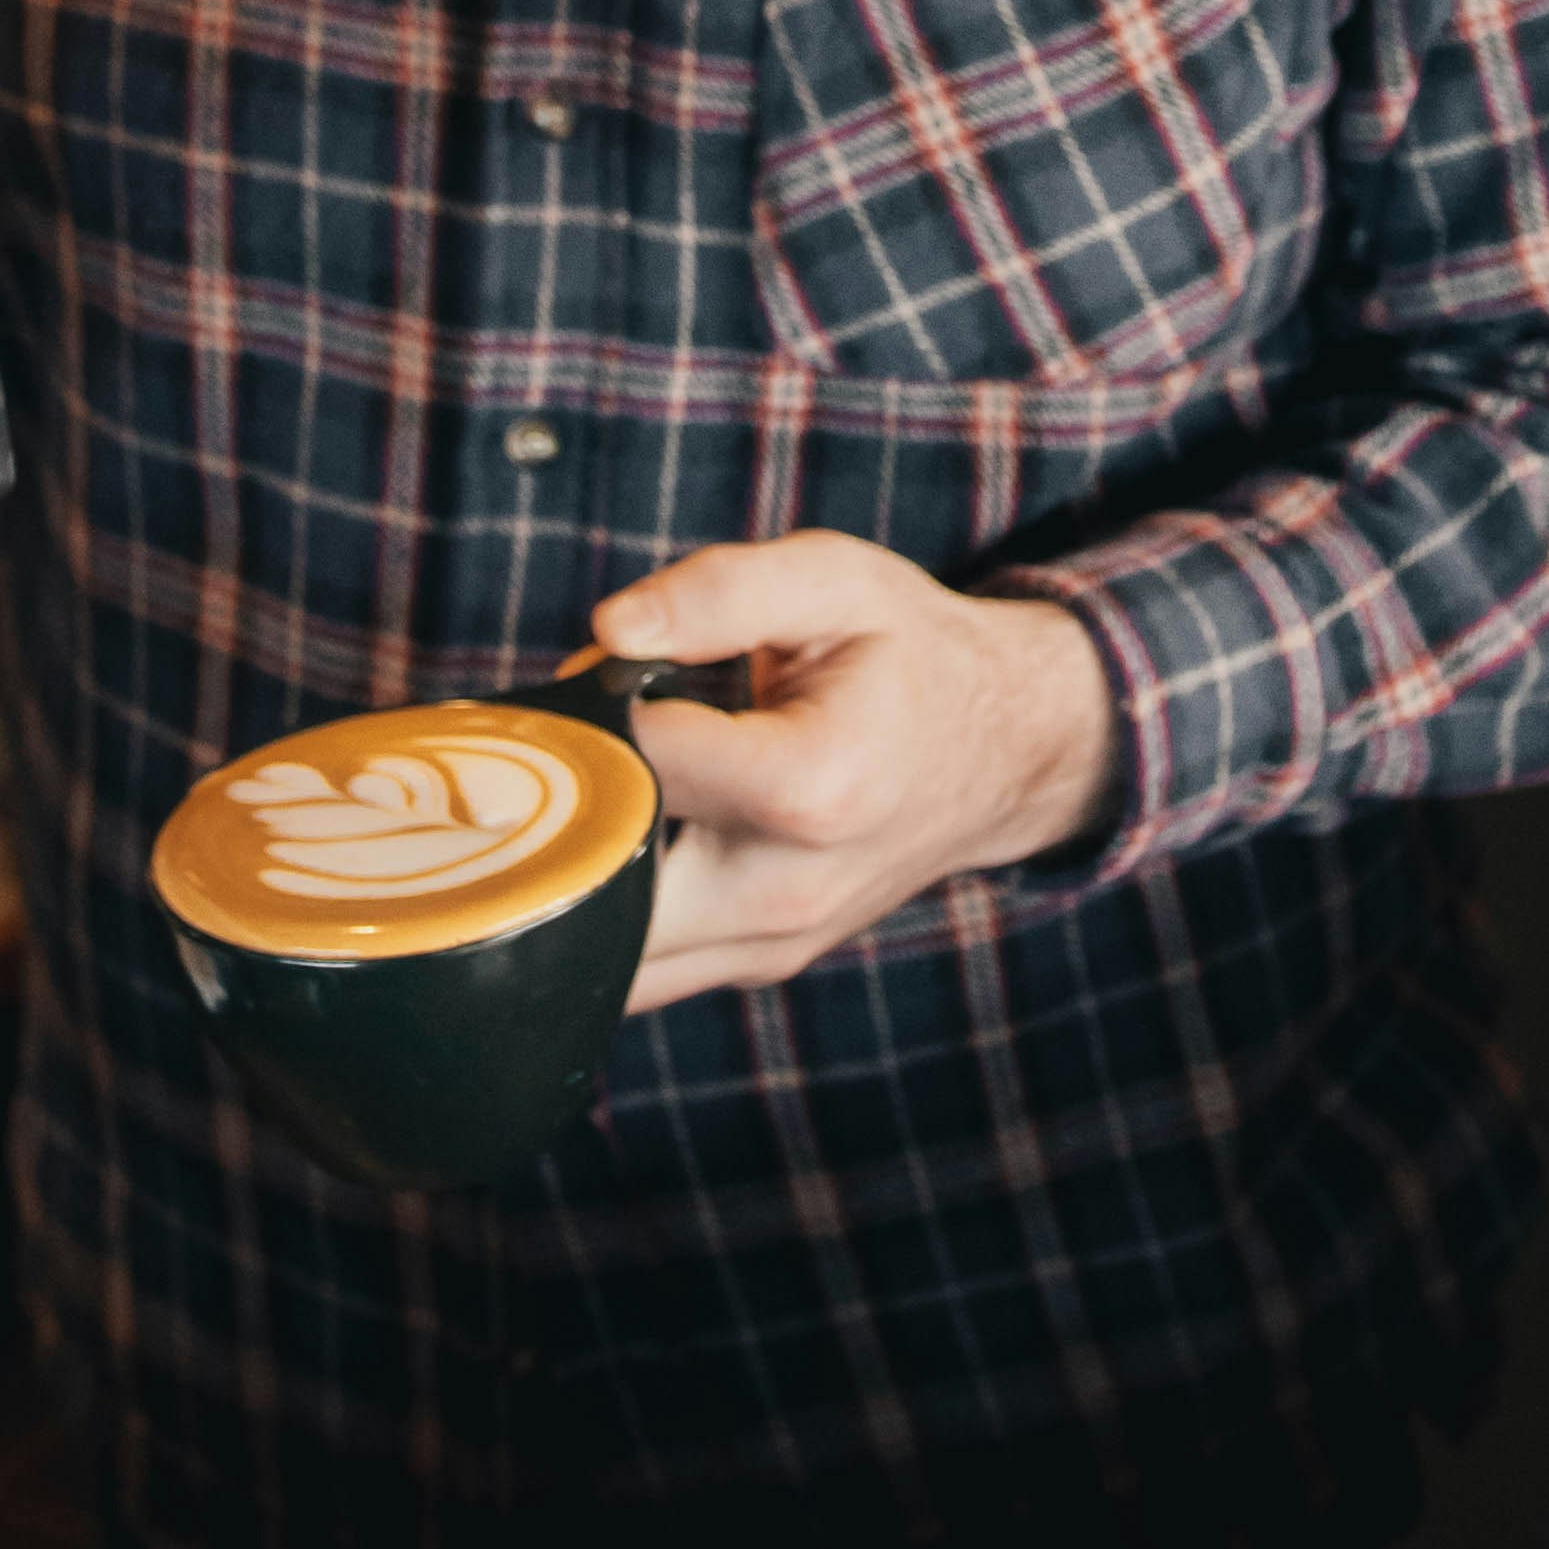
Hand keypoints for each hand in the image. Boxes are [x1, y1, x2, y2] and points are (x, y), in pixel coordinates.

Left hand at [598, 534, 1116, 1014]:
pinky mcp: (756, 964)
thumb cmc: (909, 657)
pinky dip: (604, 909)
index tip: (604, 673)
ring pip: (606, 955)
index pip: (634, 768)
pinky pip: (641, 966)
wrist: (1001, 752)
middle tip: (558, 750)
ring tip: (589, 789)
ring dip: (567, 874)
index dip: (590, 712)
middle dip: (547, 820)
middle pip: (597, 893)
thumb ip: (720, 590)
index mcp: (811, 787)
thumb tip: (608, 631)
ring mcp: (771, 944)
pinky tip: (620, 832)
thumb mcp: (834, 582)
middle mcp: (786, 890)